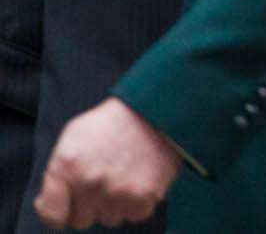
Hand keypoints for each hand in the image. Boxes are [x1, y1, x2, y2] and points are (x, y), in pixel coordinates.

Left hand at [34, 98, 181, 228]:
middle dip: (90, 206)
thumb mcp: (73, 136)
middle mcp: (89, 183)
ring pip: (110, 219)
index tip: (67, 206)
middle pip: (82, 220)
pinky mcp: (143, 196)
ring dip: (116, 204)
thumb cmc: (112, 122)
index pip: (52, 215)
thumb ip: (56, 172)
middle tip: (104, 182)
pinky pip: (135, 215)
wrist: (155, 109)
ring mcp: (117, 192)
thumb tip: (46, 203)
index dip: (59, 212)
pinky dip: (138, 203)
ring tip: (125, 176)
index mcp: (67, 167)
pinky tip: (140, 180)